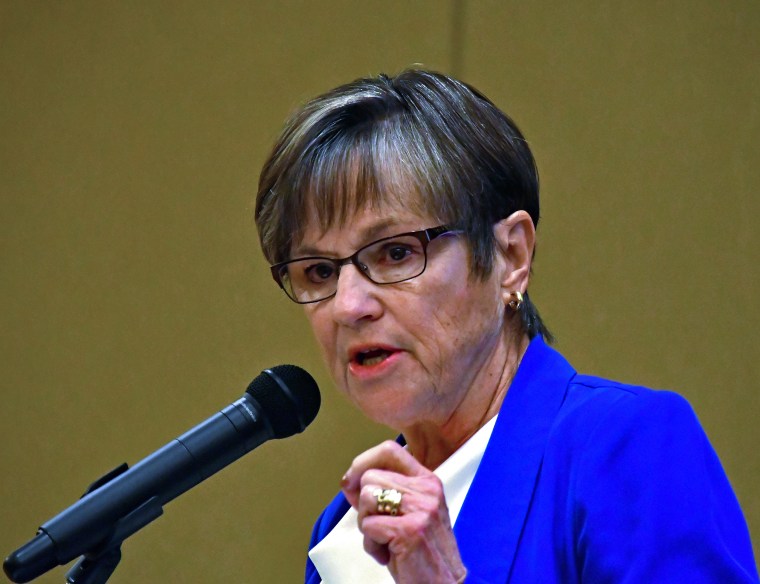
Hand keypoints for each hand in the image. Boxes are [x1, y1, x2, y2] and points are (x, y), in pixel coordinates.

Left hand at [340, 440, 466, 583]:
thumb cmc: (420, 551)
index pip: (390, 450)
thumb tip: (348, 480)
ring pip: (366, 498)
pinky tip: (388, 554)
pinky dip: (371, 545)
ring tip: (386, 541)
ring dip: (367, 525)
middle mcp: (427, 490)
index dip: (363, 462)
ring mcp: (421, 509)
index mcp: (427, 480)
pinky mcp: (411, 530)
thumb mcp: (405, 513)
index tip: (352, 481)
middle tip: (381, 528)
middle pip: (370, 477)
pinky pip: (368, 526)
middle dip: (364, 506)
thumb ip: (381, 492)